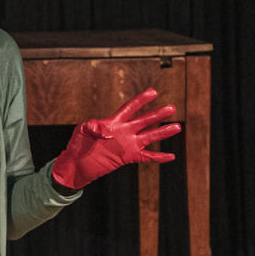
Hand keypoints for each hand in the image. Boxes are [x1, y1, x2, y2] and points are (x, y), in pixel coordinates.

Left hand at [51, 88, 180, 190]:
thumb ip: (92, 126)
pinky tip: (171, 156)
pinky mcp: (128, 157)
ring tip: (177, 127)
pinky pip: (147, 157)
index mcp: (114, 122)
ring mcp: (128, 144)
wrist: (77, 163)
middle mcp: (125, 131)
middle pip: (144, 120)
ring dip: (163, 132)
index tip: (153, 91)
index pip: (130, 108)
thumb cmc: (79, 144)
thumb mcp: (82, 130)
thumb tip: (102, 129)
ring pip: (150, 137)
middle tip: (172, 108)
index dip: (141, 100)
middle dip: (158, 114)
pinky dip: (159, 157)